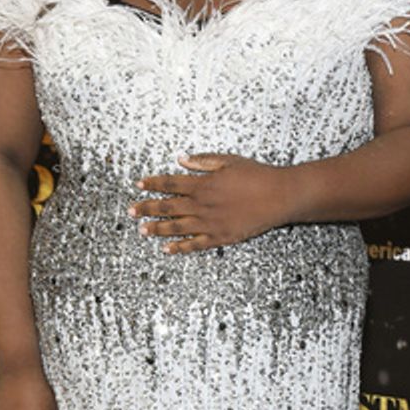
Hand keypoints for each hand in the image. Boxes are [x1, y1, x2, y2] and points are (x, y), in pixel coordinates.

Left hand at [129, 153, 291, 251]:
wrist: (278, 196)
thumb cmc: (256, 176)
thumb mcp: (228, 161)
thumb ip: (202, 162)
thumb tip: (181, 160)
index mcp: (203, 184)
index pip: (170, 183)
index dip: (152, 184)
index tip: (139, 184)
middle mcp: (202, 204)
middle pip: (167, 207)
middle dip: (146, 208)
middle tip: (131, 210)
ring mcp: (209, 223)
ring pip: (176, 227)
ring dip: (156, 228)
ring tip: (142, 230)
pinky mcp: (220, 237)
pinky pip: (194, 244)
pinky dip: (179, 247)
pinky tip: (167, 249)